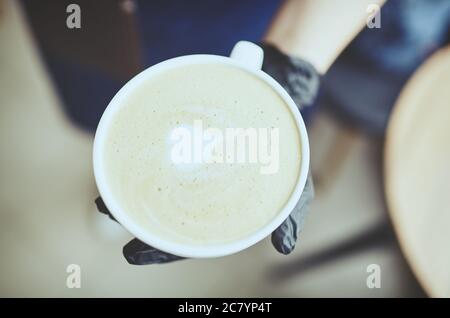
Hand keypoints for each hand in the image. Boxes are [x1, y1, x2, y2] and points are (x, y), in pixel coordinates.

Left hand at [95, 43, 318, 263]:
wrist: (283, 101)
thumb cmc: (287, 153)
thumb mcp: (295, 187)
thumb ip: (290, 215)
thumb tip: (284, 247)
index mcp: (220, 211)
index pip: (188, 237)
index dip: (163, 248)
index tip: (134, 254)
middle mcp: (202, 190)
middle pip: (164, 211)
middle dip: (135, 215)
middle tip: (107, 212)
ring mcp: (194, 163)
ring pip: (157, 180)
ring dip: (130, 185)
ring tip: (107, 185)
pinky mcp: (190, 134)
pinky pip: (163, 144)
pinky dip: (145, 151)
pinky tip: (127, 150)